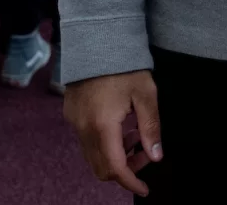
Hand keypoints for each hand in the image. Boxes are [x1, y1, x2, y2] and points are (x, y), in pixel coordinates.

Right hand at [61, 70, 162, 194]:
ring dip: (115, 154)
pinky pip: (86, 139)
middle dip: (125, 169)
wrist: (96, 38)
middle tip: (145, 156)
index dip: (131, 182)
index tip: (144, 189)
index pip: (115, 168)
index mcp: (102, 125)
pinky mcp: (71, 113)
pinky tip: (121, 125)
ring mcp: (74, 121)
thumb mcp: (146, 94)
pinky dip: (104, 142)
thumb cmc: (123, 64)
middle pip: (101, 166)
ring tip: (137, 135)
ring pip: (92, 154)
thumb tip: (156, 155)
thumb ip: (151, 127)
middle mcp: (83, 127)